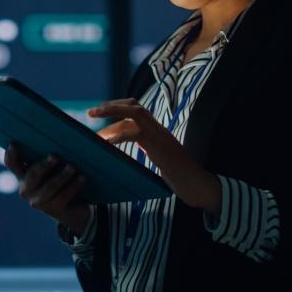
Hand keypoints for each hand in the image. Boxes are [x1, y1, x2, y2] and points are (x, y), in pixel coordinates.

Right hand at [3, 143, 90, 235]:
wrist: (73, 207)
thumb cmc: (60, 177)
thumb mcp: (53, 166)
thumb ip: (51, 154)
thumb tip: (62, 135)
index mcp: (23, 174)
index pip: (12, 164)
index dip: (11, 155)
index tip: (14, 144)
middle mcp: (26, 189)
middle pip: (32, 175)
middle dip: (44, 165)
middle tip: (55, 156)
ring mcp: (39, 201)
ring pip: (49, 187)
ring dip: (62, 176)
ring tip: (73, 166)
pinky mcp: (53, 210)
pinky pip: (63, 196)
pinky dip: (73, 186)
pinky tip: (81, 178)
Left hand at [88, 98, 221, 212]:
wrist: (199, 186)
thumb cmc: (181, 178)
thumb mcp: (161, 161)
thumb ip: (149, 152)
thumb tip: (129, 153)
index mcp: (159, 132)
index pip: (137, 111)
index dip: (118, 110)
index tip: (102, 114)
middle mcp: (159, 129)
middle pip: (134, 105)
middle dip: (112, 105)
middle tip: (92, 111)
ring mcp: (160, 136)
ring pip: (134, 112)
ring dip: (111, 111)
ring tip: (93, 115)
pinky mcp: (158, 147)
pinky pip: (135, 134)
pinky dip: (118, 135)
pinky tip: (106, 143)